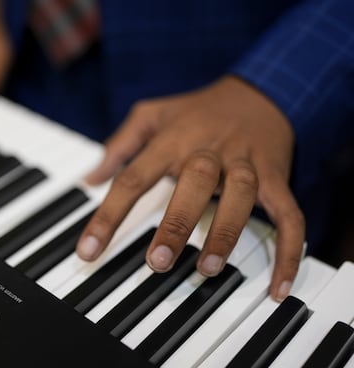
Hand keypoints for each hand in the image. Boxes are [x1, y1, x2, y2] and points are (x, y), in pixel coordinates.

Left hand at [76, 75, 303, 300]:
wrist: (259, 93)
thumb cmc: (196, 111)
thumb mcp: (151, 114)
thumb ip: (119, 145)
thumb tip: (90, 177)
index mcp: (172, 139)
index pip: (133, 178)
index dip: (108, 215)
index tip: (88, 251)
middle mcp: (208, 150)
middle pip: (192, 181)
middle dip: (176, 223)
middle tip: (158, 262)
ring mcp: (245, 163)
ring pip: (241, 194)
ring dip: (226, 231)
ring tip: (208, 269)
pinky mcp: (276, 177)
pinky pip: (288, 212)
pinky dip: (289, 248)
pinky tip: (279, 285)